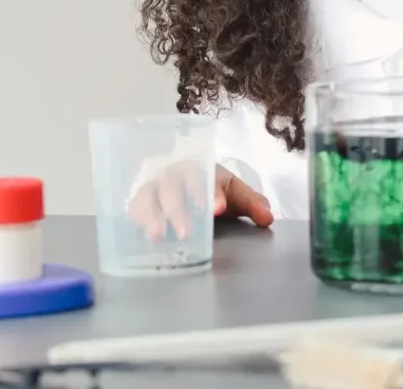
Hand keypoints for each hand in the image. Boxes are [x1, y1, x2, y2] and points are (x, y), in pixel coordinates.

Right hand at [127, 161, 273, 240]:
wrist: (186, 187)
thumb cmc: (211, 188)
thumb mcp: (234, 193)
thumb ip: (252, 203)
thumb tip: (267, 217)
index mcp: (198, 166)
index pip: (202, 176)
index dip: (210, 192)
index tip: (218, 209)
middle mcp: (173, 173)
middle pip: (172, 187)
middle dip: (178, 209)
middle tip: (187, 231)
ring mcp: (153, 187)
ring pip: (149, 196)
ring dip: (153, 215)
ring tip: (159, 236)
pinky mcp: (139, 202)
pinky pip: (135, 208)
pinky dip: (138, 220)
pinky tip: (144, 235)